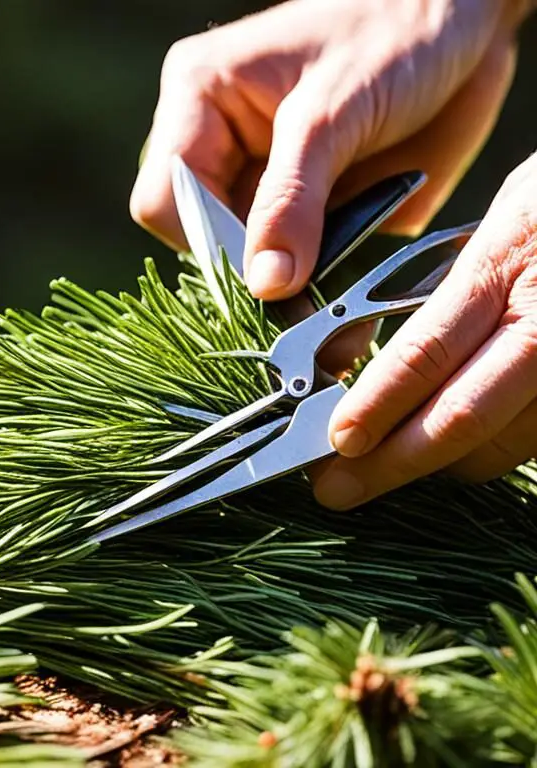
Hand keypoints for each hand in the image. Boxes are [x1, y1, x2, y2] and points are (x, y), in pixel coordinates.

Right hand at [131, 0, 524, 300]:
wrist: (470, 17)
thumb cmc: (396, 29)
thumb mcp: (334, 112)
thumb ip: (292, 200)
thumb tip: (264, 285)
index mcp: (199, 101)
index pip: (164, 199)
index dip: (207, 242)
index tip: (262, 274)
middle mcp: (219, 144)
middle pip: (202, 237)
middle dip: (248, 278)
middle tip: (300, 315)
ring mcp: (263, 178)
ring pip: (248, 259)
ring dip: (288, 294)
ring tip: (332, 324)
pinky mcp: (306, 204)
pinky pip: (296, 262)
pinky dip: (319, 288)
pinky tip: (347, 307)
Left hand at [313, 155, 536, 507]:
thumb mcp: (504, 219)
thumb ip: (446, 286)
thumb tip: (359, 347)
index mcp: (507, 262)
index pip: (427, 350)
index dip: (377, 404)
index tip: (336, 440)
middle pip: (466, 414)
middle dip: (396, 461)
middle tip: (340, 489)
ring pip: (511, 443)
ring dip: (449, 463)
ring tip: (400, 464)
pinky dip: (503, 449)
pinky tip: (469, 448)